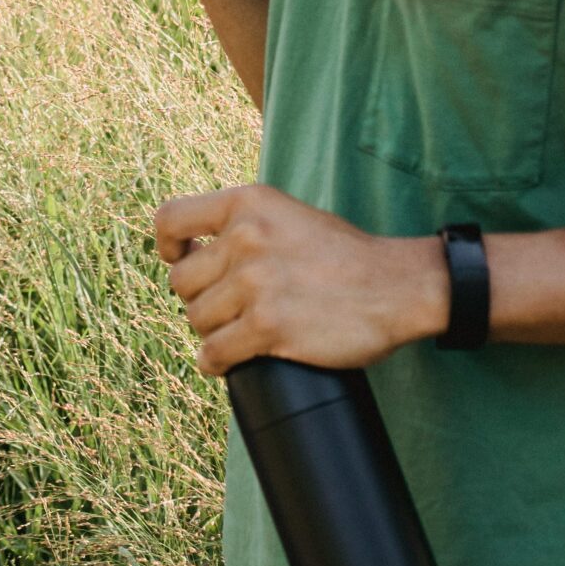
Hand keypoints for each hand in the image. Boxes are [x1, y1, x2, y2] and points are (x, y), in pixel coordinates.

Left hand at [155, 185, 446, 374]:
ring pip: (197, 318)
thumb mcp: (289, 215)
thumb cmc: (344, 255)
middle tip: (225, 307)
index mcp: (248, 203)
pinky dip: (215, 362)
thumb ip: (245, 224)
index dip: (167, 246)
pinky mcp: (269, 326)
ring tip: (236, 331)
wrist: (397, 285)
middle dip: (199, 298)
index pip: (170, 218)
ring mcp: (256, 283)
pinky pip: (215, 352)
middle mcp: (246, 238)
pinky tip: (226, 362)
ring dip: (212, 331)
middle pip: (181, 281)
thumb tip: (193, 251)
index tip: (179, 259)